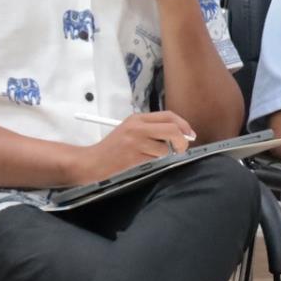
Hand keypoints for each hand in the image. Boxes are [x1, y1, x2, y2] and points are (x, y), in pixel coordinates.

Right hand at [75, 111, 197, 182]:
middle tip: (182, 149)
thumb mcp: (130, 131)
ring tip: (151, 158)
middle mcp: (137, 127)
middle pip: (172, 129)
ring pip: (165, 148)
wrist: (92, 163)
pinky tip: (143, 164)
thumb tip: (180, 134)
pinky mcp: (134, 157)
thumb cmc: (112, 149)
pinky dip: (155, 164)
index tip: (189, 134)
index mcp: (137, 118)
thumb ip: (152, 129)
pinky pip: (156, 160)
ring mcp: (135, 142)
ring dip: (165, 156)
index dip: (183, 124)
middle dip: (182, 140)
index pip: (169, 115)